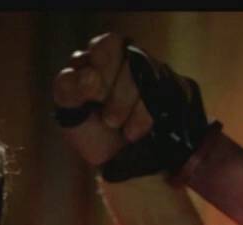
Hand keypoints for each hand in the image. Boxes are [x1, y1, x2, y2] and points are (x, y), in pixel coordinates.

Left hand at [53, 33, 209, 182]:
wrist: (119, 162)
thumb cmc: (91, 130)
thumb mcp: (69, 111)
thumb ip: (68, 88)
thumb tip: (90, 76)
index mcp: (101, 56)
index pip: (108, 45)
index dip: (103, 69)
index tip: (95, 97)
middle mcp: (131, 58)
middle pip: (135, 60)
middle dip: (119, 93)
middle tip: (109, 119)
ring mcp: (155, 73)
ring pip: (150, 77)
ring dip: (130, 106)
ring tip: (118, 127)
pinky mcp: (175, 91)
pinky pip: (167, 96)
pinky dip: (145, 118)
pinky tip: (133, 133)